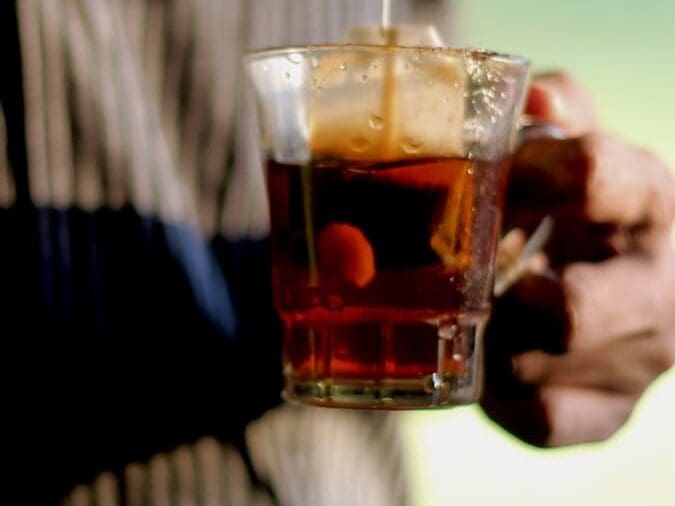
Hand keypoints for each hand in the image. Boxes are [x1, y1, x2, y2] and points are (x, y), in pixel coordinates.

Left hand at [481, 72, 674, 446]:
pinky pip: (534, 417)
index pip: (594, 177)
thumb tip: (534, 99)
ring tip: (469, 307)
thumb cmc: (578, 213)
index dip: (521, 173)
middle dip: (502, 293)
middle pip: (571, 312)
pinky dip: (495, 391)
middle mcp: (656, 289)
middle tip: (468, 268)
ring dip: (484, 337)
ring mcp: (636, 361)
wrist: (615, 288)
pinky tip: (486, 357)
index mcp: (650, 203)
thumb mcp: (575, 151)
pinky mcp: (603, 415)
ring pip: (533, 366)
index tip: (488, 175)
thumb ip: (558, 113)